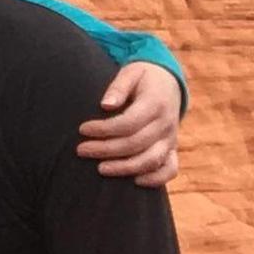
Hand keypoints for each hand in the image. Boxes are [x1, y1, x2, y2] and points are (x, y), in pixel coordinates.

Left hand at [77, 58, 180, 186]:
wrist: (169, 82)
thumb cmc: (144, 76)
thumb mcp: (131, 72)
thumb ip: (119, 87)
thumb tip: (105, 104)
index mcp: (155, 104)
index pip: (128, 123)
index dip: (104, 129)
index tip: (82, 129)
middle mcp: (165, 124)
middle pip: (135, 144)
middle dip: (106, 150)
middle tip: (81, 150)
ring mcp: (170, 138)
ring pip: (151, 160)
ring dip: (125, 168)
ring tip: (100, 169)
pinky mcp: (172, 148)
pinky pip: (170, 169)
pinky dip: (155, 179)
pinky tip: (134, 181)